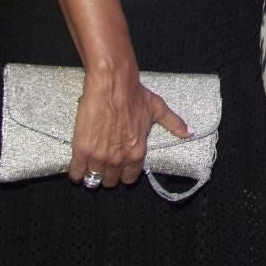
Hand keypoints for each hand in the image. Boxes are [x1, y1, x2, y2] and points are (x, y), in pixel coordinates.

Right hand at [69, 70, 191, 189]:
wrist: (112, 85)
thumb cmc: (134, 95)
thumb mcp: (158, 109)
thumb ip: (174, 124)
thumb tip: (190, 132)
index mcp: (137, 152)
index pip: (130, 177)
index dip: (125, 174)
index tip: (120, 169)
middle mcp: (119, 159)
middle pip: (111, 181)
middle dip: (108, 175)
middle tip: (104, 166)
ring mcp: (100, 156)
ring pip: (93, 179)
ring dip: (92, 176)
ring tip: (90, 168)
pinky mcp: (82, 150)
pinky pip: (76, 172)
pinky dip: (76, 173)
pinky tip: (77, 169)